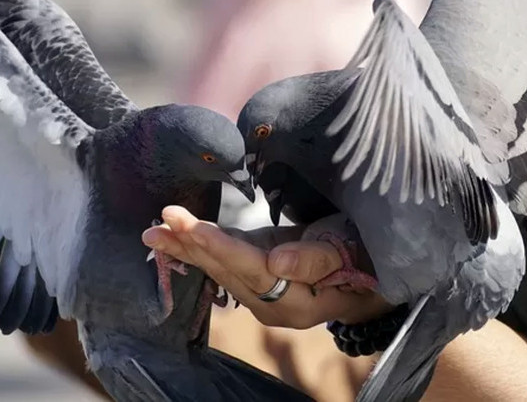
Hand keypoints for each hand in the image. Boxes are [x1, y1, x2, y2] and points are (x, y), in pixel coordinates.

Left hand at [142, 206, 391, 328]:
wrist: (370, 272)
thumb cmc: (366, 257)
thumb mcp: (349, 252)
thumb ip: (315, 261)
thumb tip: (277, 264)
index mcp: (295, 301)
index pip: (250, 269)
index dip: (218, 246)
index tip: (187, 226)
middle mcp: (271, 303)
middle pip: (226, 271)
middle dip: (191, 246)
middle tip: (158, 223)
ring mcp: (262, 293)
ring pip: (219, 268)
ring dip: (187, 249)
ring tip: (156, 231)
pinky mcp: (258, 275)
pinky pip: (225, 263)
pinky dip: (200, 250)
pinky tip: (177, 240)